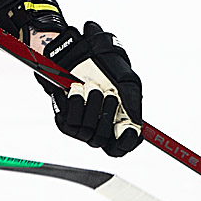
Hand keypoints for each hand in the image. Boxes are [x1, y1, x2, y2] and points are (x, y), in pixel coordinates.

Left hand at [36, 21, 141, 156]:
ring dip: (92, 104)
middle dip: (108, 114)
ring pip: (86, 131)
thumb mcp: (127, 83)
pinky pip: (70, 121)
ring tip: (92, 86)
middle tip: (110, 94)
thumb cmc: (107, 68)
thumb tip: (136, 126)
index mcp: (116, 124)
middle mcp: (98, 128)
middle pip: (102, 140)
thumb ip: (133, 105)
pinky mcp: (64, 120)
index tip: (130, 129)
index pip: (120, 148)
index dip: (126, 142)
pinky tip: (77, 89)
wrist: (81, 53)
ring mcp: (80, 126)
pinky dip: (75, 102)